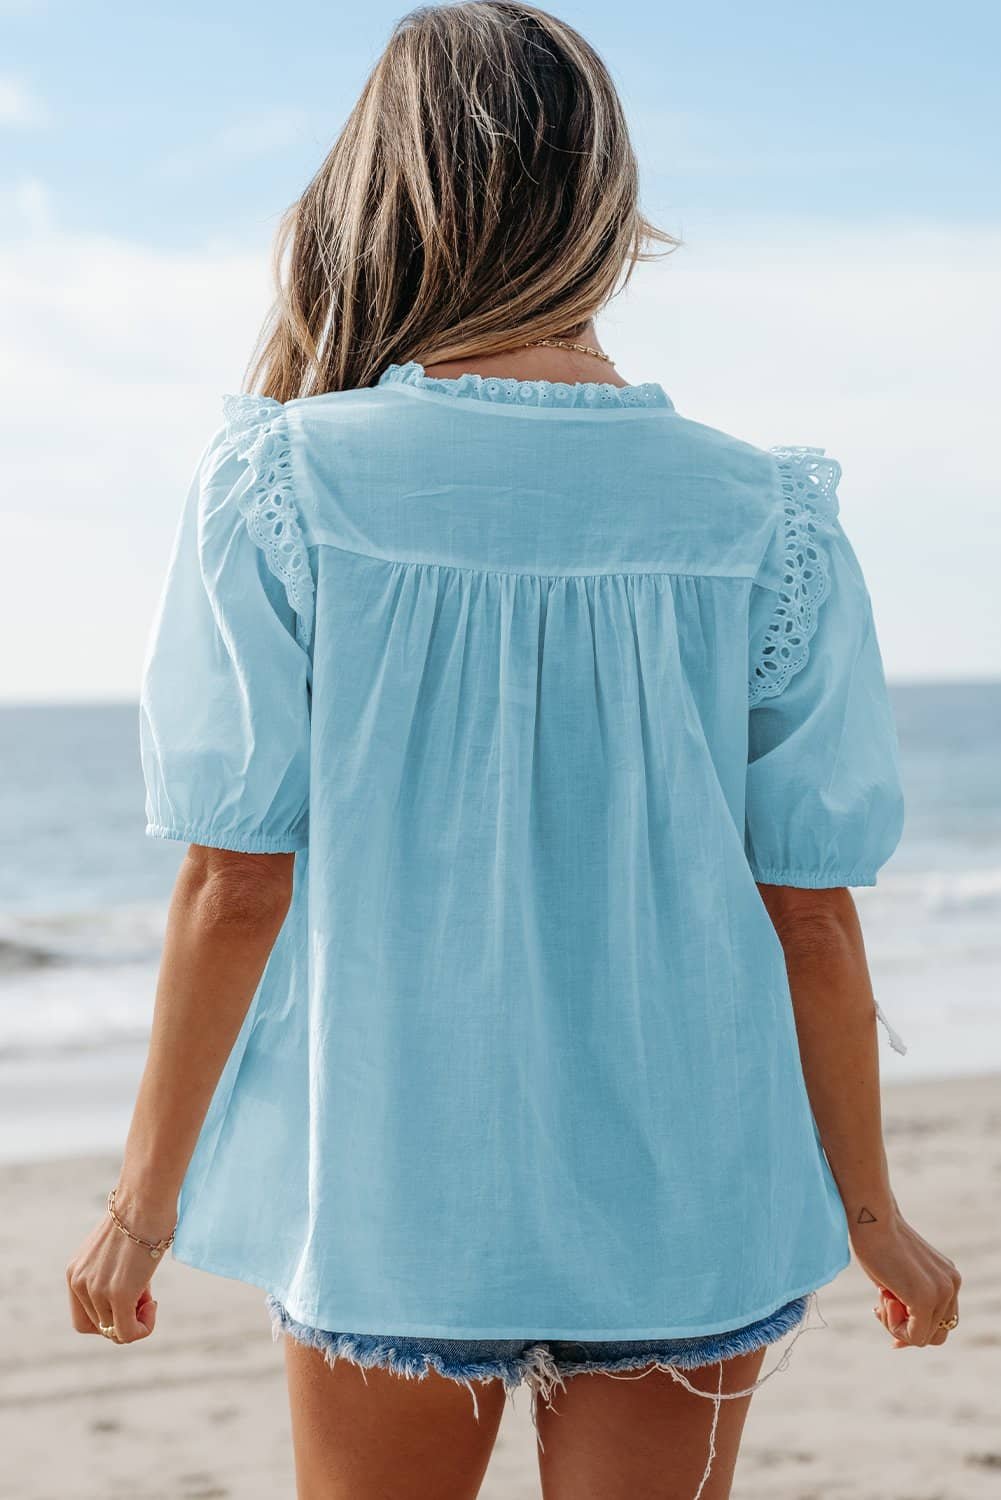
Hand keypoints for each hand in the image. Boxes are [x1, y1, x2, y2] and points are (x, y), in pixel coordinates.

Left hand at [66, 1188, 172, 1344]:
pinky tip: (153, 1305)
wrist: (146, 1198)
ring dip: (137, 1318)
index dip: (109, 1315)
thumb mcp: (115, 1249)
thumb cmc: (140, 1214)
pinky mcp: (119, 1295)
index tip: (131, 1295)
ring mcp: (97, 1291)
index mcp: (75, 1272)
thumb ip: (110, 1272)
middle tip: (143, 1296)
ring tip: (149, 1291)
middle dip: (123, 1318)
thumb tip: (131, 1289)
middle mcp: (79, 1283)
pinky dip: (143, 1328)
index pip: (84, 1317)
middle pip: (99, 1327)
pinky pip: (128, 1334)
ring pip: (116, 1332)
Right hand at [851, 1208, 960, 1347]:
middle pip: (936, 1334)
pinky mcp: (926, 1298)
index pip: (940, 1321)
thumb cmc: (877, 1244)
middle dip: (906, 1328)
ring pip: (924, 1338)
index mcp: (949, 1278)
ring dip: (897, 1326)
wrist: (872, 1219)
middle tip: (880, 1308)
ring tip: (881, 1296)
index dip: (913, 1325)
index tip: (887, 1314)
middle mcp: (952, 1286)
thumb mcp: (900, 1276)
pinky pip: (915, 1336)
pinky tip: (883, 1297)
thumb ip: (909, 1300)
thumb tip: (902, 1340)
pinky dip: (894, 1326)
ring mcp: (942, 1292)